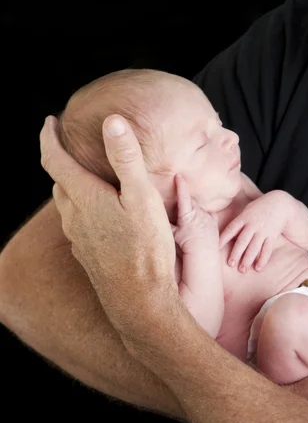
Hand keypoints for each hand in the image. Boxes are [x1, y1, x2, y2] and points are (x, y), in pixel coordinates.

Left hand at [40, 114, 180, 344]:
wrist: (139, 301)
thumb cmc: (144, 249)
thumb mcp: (142, 197)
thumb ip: (126, 159)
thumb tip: (112, 121)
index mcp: (83, 197)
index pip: (54, 159)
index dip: (48, 136)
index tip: (50, 121)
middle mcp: (74, 216)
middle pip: (60, 181)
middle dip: (62, 161)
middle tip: (74, 147)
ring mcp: (79, 238)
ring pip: (68, 203)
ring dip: (73, 186)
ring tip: (90, 178)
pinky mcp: (88, 255)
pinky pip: (78, 223)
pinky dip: (83, 208)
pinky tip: (104, 215)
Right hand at [172, 174, 218, 253]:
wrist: (203, 253)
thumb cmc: (186, 244)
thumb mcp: (174, 234)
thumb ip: (167, 224)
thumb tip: (158, 218)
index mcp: (187, 213)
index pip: (183, 195)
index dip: (180, 184)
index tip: (179, 175)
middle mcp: (199, 212)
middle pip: (191, 201)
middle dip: (186, 201)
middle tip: (181, 206)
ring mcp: (207, 217)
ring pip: (200, 208)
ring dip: (195, 210)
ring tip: (190, 219)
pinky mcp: (214, 222)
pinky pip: (209, 214)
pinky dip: (205, 215)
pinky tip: (202, 220)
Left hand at [219, 191, 286, 271]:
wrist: (280, 203)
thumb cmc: (259, 208)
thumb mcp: (246, 211)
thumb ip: (237, 222)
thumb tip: (224, 234)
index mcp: (244, 217)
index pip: (231, 229)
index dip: (223, 239)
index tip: (216, 249)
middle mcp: (253, 224)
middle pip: (242, 240)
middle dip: (236, 253)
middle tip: (230, 264)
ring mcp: (263, 230)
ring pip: (254, 246)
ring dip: (248, 259)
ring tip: (242, 270)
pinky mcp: (272, 235)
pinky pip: (267, 249)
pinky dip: (262, 259)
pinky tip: (258, 268)